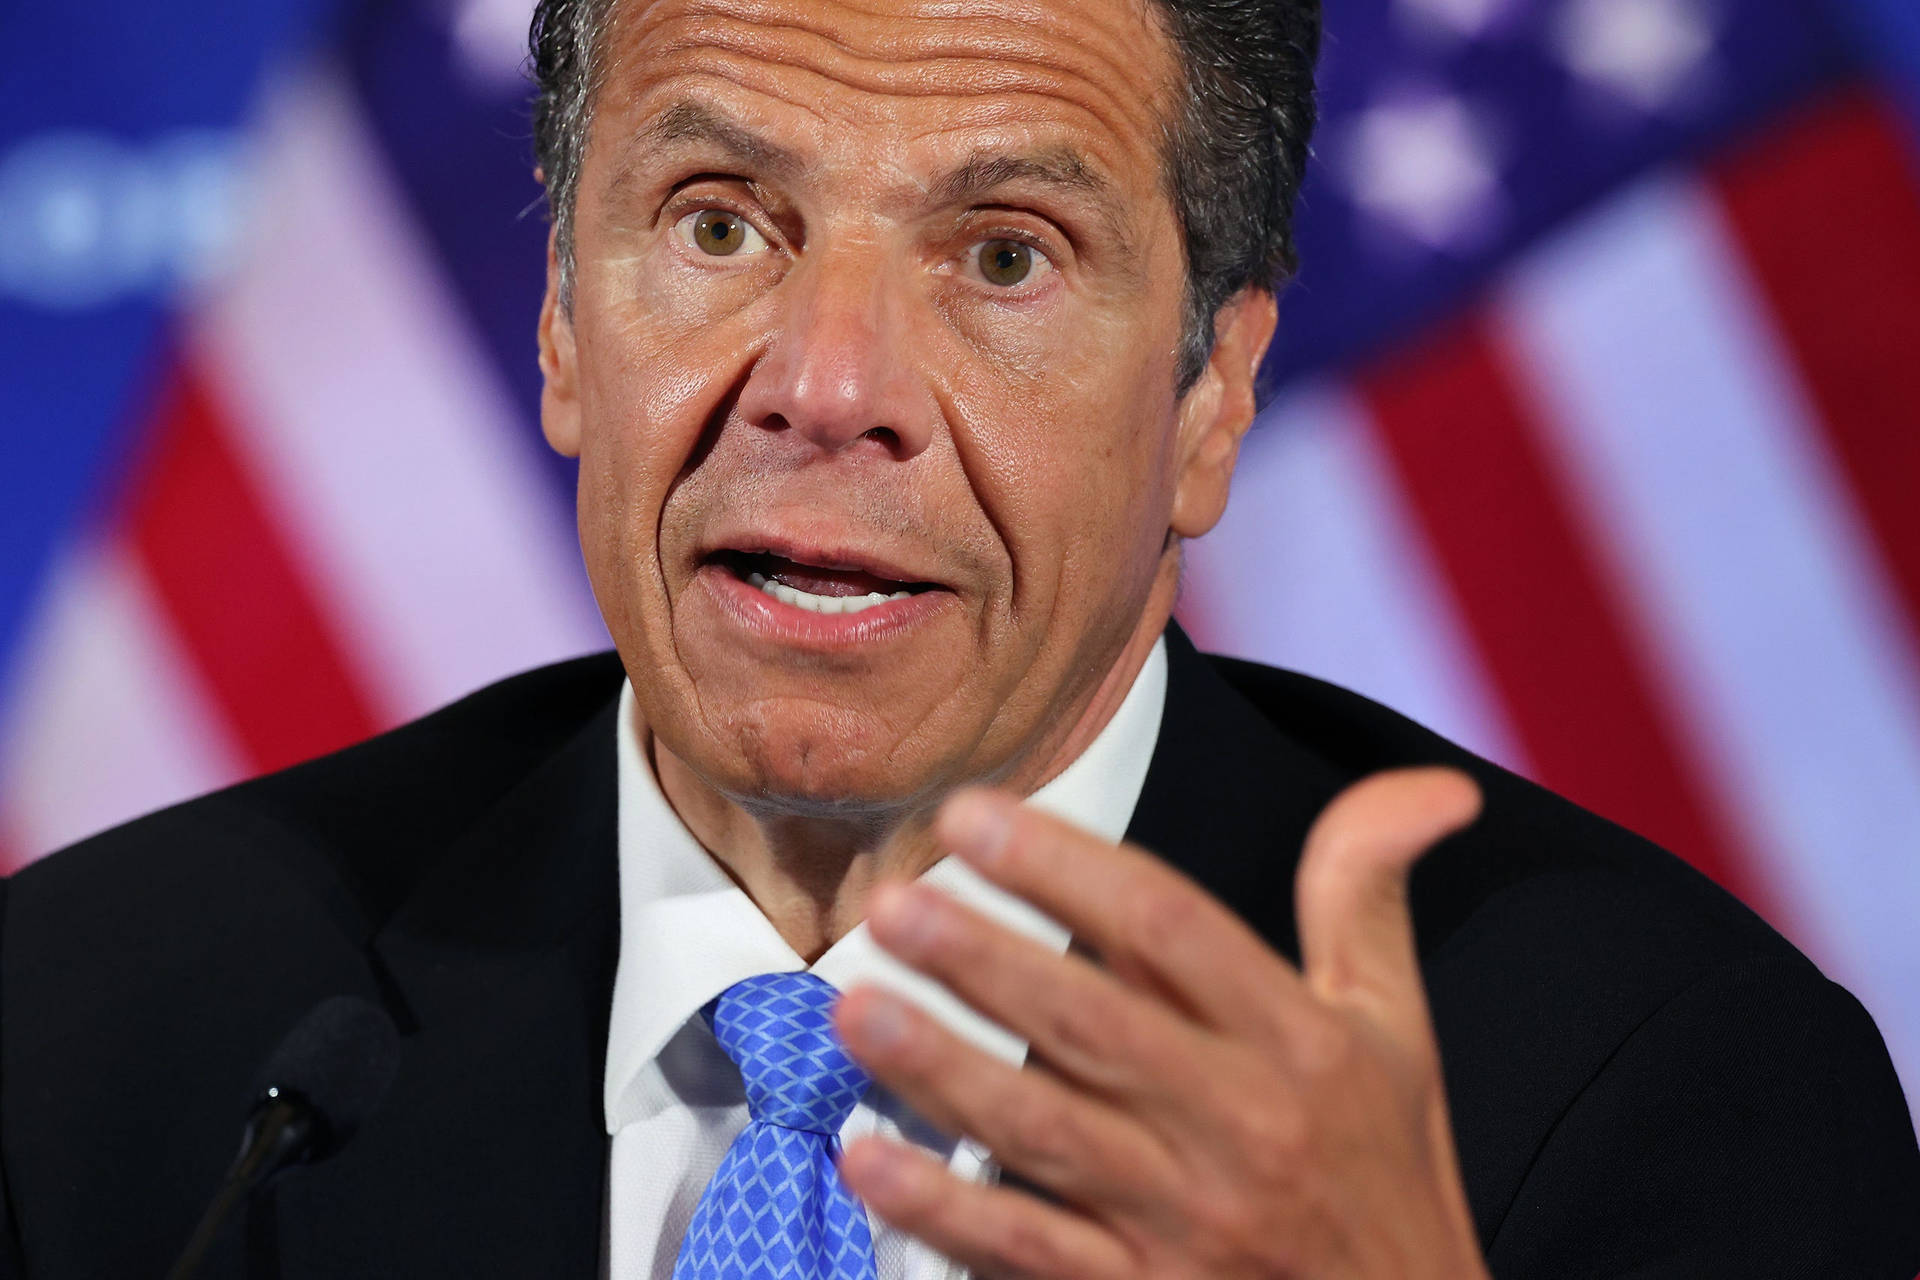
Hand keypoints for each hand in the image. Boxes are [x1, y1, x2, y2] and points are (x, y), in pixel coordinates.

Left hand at [834, 767, 1490, 1279]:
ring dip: (942, 1069)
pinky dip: (945, 1206)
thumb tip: (1432, 785)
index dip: (1066, 866)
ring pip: (1045, 1133)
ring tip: (858, 1008)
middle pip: (1092, 1022)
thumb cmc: (1387, 1175)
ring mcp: (1187, 1223)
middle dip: (982, 959)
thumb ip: (1369, 896)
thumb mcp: (1397, 1030)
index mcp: (1303, 1045)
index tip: (974, 816)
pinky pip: (1026, 1248)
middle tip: (891, 905)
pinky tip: (870, 1156)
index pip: (1172, 927)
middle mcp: (1245, 1127)